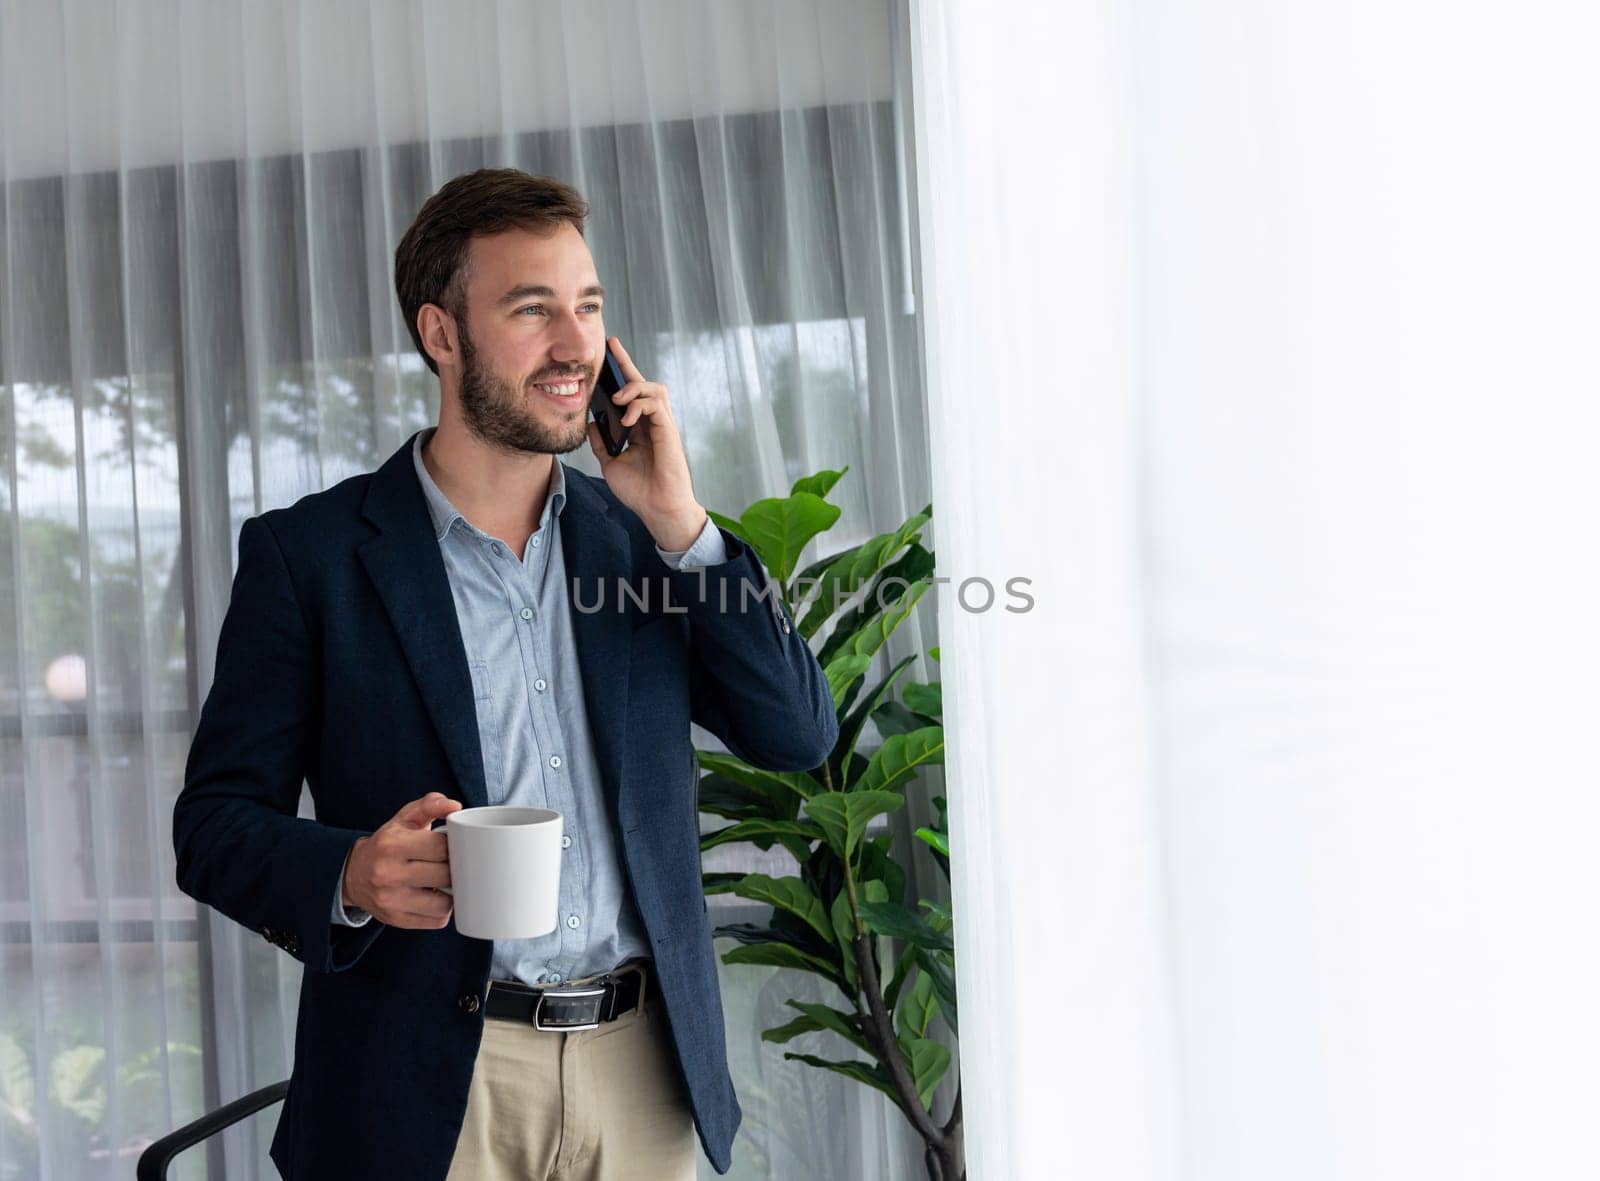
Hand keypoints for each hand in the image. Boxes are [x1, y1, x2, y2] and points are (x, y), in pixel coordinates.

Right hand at [342, 792, 460, 928]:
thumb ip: (430, 805)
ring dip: (451, 893)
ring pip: (444, 903)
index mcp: (392, 845)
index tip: (453, 845)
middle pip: (445, 875)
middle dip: (454, 868)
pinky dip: (442, 909)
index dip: (455, 846)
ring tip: (444, 882)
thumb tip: (455, 806)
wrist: (354, 874)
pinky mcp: (397, 920)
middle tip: (451, 863)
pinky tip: (435, 897)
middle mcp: (388, 874)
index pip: (441, 847)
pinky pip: (437, 920)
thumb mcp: (404, 818)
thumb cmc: (387, 844)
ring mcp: (391, 900)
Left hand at [587, 336, 708, 549]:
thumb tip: (590, 422)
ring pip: (654, 388)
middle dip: (626, 363)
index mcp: (639, 428)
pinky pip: (656, 404)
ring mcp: (662, 425)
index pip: (630, 393)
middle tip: (611, 347)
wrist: (657, 509)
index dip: (620, 372)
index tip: (606, 353)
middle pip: (643, 382)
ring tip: (617, 398)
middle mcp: (652, 423)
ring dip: (634, 387)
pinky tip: (627, 417)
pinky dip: (640, 405)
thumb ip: (601, 442)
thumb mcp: (610, 463)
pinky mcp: (668, 431)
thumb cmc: (640, 491)